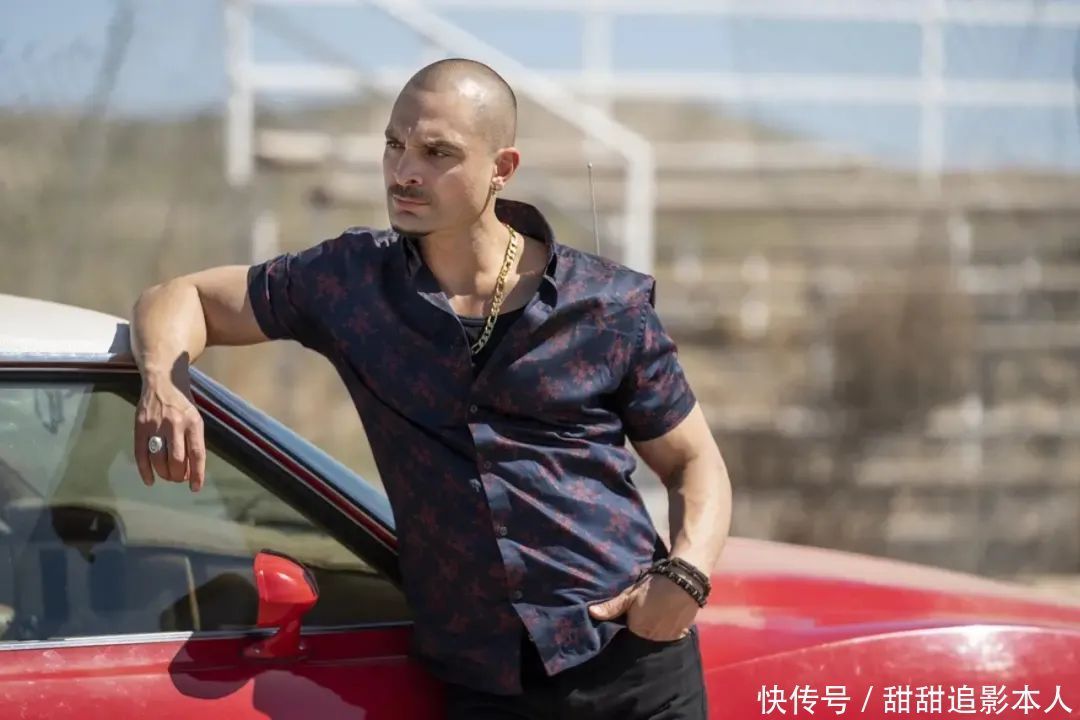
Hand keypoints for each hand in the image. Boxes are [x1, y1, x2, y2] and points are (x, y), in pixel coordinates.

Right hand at [134, 372, 205, 490]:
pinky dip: (144, 470)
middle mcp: (175, 424)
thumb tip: (191, 470)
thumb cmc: (182, 404)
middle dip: (178, 475)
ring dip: (163, 473)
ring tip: (168, 476)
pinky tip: (150, 480)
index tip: (195, 487)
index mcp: (193, 423)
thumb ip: (194, 441)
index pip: (197, 453)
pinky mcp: (140, 426)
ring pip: (158, 459)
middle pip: (176, 459)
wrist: (162, 381)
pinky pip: (140, 453)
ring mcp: (155, 425)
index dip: (197, 473)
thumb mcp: (195, 419)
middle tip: (178, 479)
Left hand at [588, 573, 698, 641]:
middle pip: (643, 636)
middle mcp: (652, 637)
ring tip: (658, 613)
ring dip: (656, 629)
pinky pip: (671, 635)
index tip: (632, 613)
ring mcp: (668, 637)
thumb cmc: (653, 586)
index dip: (630, 622)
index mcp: (637, 629)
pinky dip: (669, 628)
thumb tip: (590, 613)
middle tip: (647, 610)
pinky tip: (669, 616)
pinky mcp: (681, 634)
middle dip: (643, 626)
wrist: (684, 580)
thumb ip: (612, 607)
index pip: (628, 631)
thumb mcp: (630, 594)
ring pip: (658, 636)